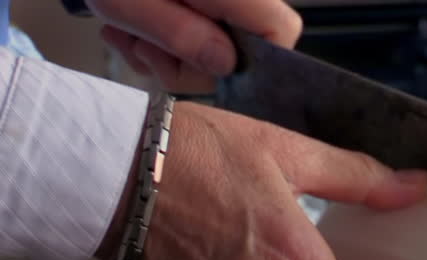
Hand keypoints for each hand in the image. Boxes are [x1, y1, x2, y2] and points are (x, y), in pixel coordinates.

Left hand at [89, 0, 302, 92]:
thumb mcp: (128, 0)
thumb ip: (179, 33)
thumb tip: (226, 66)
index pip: (279, 30)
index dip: (254, 61)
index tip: (204, 67)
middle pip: (245, 45)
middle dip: (193, 64)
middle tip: (146, 52)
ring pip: (216, 43)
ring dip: (169, 55)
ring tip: (127, 36)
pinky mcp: (194, 3)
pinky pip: (195, 30)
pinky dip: (162, 40)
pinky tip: (131, 30)